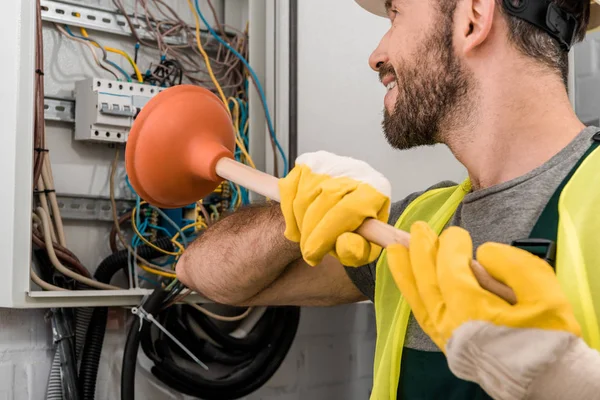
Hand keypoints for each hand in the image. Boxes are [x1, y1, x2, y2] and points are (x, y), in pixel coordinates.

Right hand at [278, 151, 390, 266]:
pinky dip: (287, 209)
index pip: (346, 210)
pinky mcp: (309, 161)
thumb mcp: (366, 245)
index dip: (325, 235)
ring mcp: (330, 162)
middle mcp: (353, 170)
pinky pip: (289, 187)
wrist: (356, 197)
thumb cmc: (360, 225)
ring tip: (305, 239)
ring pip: (303, 197)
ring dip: (299, 224)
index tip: (313, 256)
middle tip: (309, 252)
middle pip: (323, 203)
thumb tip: (343, 243)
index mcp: (374, 190)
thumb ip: (358, 250)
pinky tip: (296, 223)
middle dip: (310, 234)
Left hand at [387, 222, 581, 398]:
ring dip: (406, 272)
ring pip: (418, 299)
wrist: (548, 382)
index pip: (450, 270)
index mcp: (473, 313)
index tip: (457, 233)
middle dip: (420, 252)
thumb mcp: (546, 296)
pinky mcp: (448, 345)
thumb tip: (484, 253)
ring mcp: (446, 337)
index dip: (450, 247)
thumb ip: (515, 267)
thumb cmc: (549, 340)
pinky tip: (409, 282)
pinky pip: (422, 315)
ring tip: (395, 251)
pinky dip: (412, 295)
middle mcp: (451, 326)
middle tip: (417, 229)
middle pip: (427, 282)